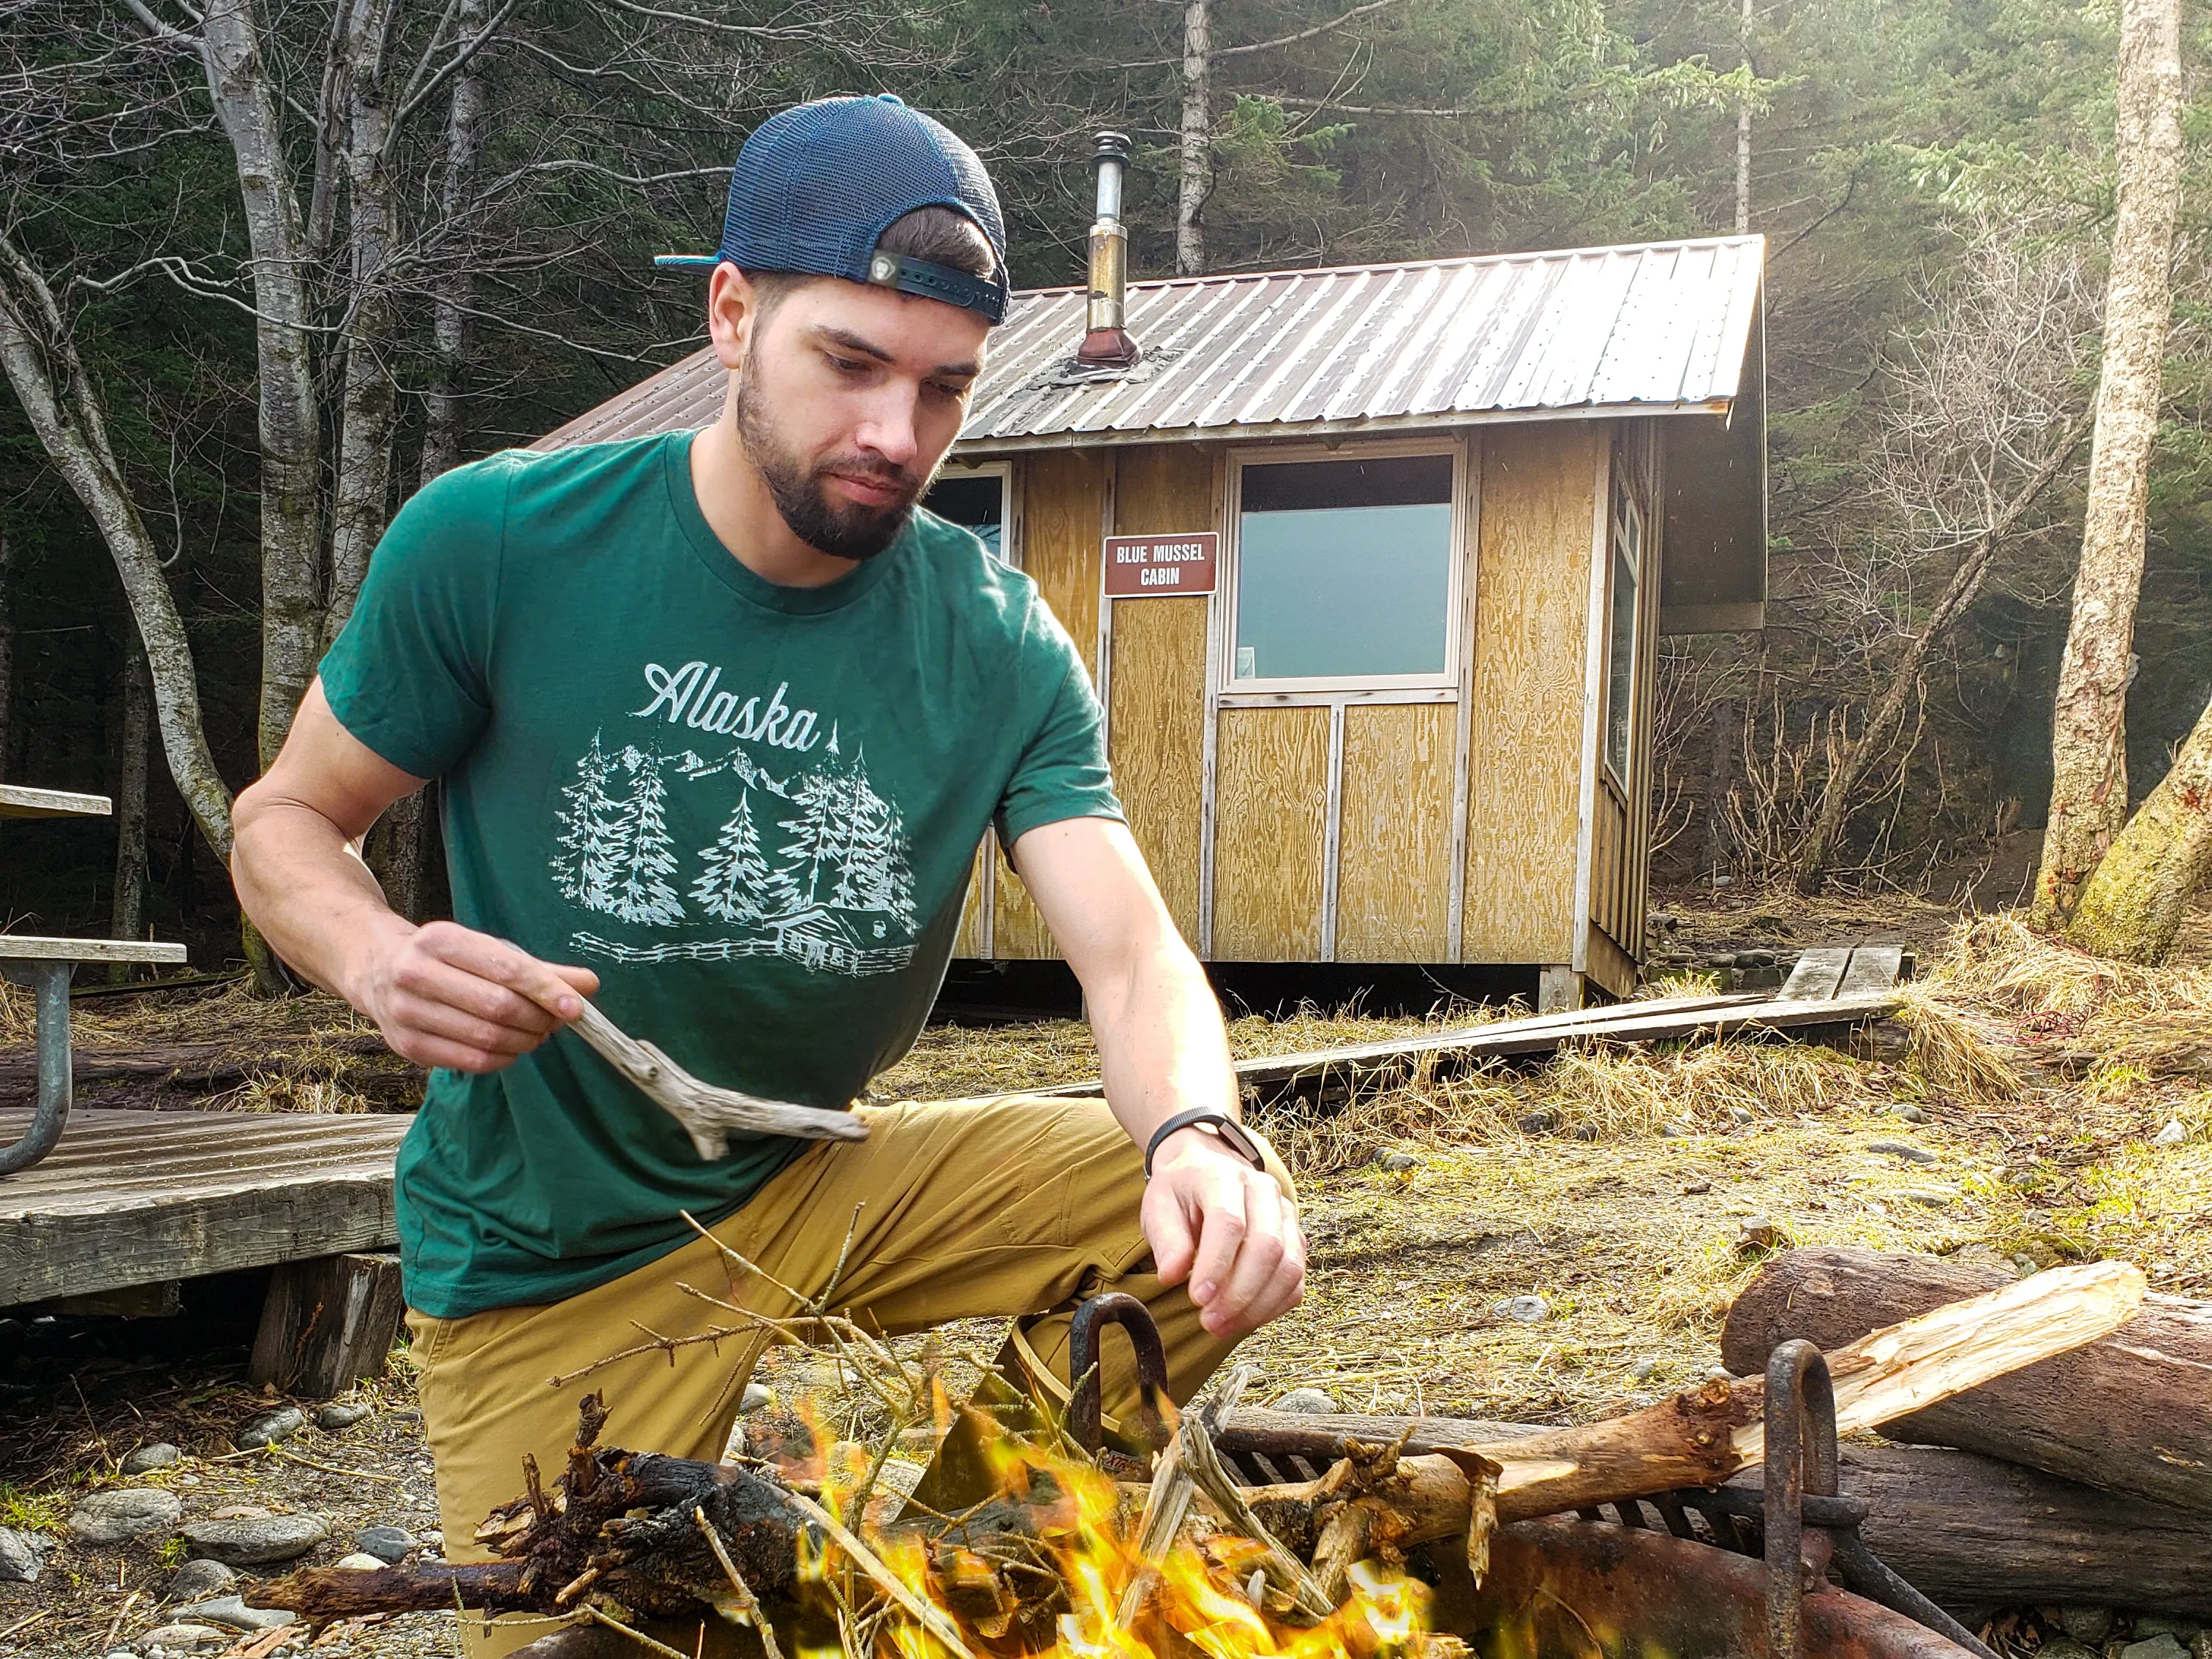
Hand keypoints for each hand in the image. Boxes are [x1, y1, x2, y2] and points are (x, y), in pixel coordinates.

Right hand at [351, 919, 599, 1073]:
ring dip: (524, 1041)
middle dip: (538, 1019)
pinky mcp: (406, 1046)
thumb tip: (589, 985)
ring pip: (485, 1038)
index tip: (577, 1007)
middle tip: (556, 1021)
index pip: (505, 968)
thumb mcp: (488, 950)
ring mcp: (406, 1013)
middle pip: (497, 1007)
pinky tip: (512, 1048)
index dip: (545, 990)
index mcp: (440, 940)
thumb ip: (539, 968)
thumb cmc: (448, 959)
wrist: (378, 969)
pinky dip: (503, 1059)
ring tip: (537, 1033)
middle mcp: (416, 974)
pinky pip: (470, 1062)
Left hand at [1141, 1127, 1305, 1338]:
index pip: (1229, 1222)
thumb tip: (1172, 1275)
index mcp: (1224, 1177)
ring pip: (1289, 1266)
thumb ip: (1166, 1239)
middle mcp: (1263, 1191)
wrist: (1206, 1171)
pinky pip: (1297, 1281)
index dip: (1216, 1264)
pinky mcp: (1296, 1239)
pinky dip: (1274, 1307)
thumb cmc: (1180, 1194)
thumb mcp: (1159, 1207)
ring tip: (1222, 1326)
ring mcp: (1286, 1215)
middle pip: (1267, 1246)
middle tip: (1209, 1322)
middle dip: (1239, 1293)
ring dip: (1257, 1306)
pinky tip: (1244, 1319)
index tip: (1197, 1299)